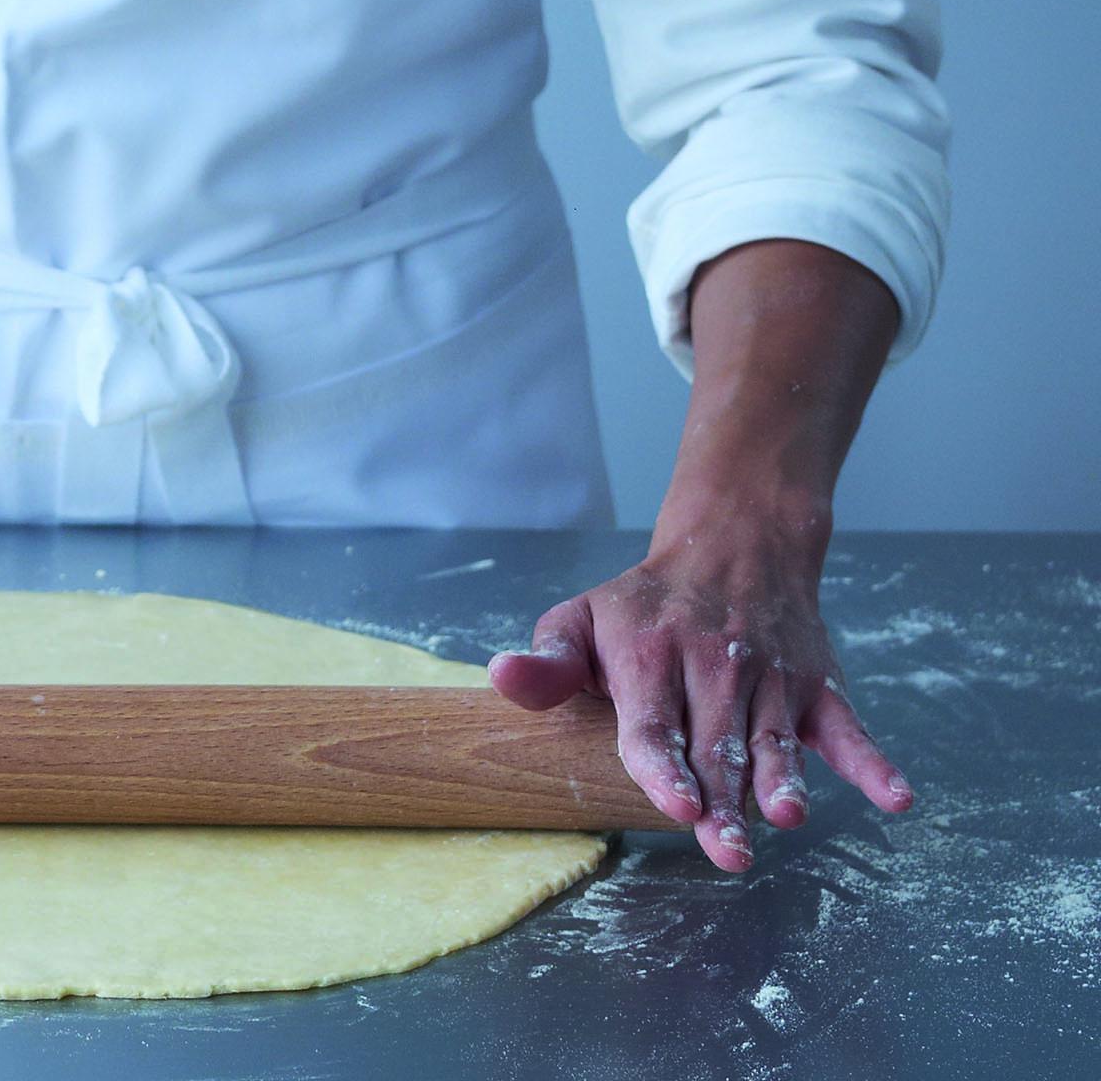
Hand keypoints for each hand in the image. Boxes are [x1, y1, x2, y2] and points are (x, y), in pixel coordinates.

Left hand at [486, 509, 912, 871]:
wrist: (733, 544)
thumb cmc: (642, 603)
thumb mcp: (580, 617)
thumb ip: (546, 661)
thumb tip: (500, 677)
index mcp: (649, 657)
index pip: (654, 724)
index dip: (665, 766)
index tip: (675, 804)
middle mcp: (714, 666)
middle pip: (716, 747)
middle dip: (723, 802)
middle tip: (727, 853)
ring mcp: (772, 677)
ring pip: (777, 740)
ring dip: (786, 781)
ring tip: (788, 819)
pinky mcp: (818, 684)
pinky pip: (849, 727)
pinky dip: (873, 763)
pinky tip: (896, 800)